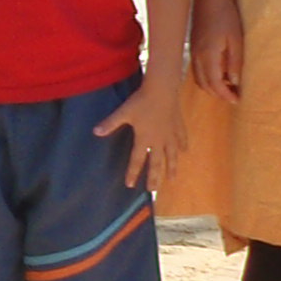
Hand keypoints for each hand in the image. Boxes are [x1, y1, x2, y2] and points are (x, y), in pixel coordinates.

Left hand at [93, 76, 186, 191]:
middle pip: (156, 163)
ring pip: (172, 155)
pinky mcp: (178, 126)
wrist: (162, 90)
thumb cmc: (141, 101)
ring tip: (173, 178)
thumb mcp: (123, 112)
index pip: (137, 160)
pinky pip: (182, 140)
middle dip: (154, 177)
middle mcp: (159, 141)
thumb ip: (110, 123)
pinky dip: (183, 146)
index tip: (130, 185)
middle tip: (153, 190)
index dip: (133, 173)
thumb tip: (95, 131)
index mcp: (144, 139)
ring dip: (172, 167)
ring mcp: (171, 135)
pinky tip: (184, 152)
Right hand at [190, 0, 242, 100]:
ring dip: (212, 87)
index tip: (238, 100)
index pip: (215, 84)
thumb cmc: (226, 16)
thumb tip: (234, 82)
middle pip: (204, 85)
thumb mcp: (236, 40)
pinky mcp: (193, 48)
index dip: (226, 95)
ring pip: (199, 79)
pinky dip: (207, 78)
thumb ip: (235, 62)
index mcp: (208, 56)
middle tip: (235, 96)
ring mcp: (193, 52)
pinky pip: (197, 70)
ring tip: (228, 87)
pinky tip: (219, 74)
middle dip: (219, 94)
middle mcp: (197, 57)